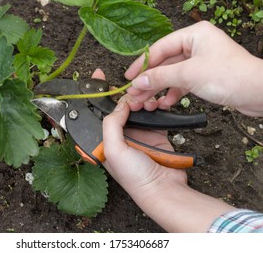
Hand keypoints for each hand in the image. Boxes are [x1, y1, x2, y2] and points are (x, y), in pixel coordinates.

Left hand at [92, 69, 186, 210]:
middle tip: (133, 98)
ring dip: (143, 101)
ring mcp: (138, 133)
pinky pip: (154, 113)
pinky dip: (157, 106)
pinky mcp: (155, 133)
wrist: (164, 188)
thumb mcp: (113, 150)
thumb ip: (111, 124)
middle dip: (126, 96)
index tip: (99, 75)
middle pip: (120, 106)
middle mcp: (120, 135)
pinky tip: (158, 105)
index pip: (98, 112)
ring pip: (138, 106)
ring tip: (148, 105)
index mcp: (105, 140)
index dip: (98, 94)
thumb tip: (119, 104)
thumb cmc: (135, 177)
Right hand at [126, 21, 262, 116]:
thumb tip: (137, 82)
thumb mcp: (188, 74)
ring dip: (160, 89)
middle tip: (134, 93)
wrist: (257, 92)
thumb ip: (160, 77)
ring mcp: (201, 61)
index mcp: (194, 34)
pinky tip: (165, 103)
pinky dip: (174, 93)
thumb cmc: (228, 76)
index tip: (129, 77)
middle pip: (165, 63)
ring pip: (173, 75)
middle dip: (150, 80)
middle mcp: (197, 45)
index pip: (160, 48)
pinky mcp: (205, 75)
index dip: (142, 64)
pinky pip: (183, 83)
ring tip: (146, 102)